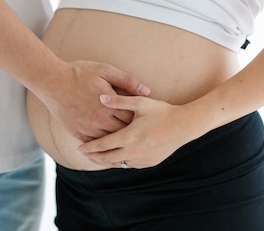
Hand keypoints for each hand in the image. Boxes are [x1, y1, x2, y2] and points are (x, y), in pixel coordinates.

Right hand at [42, 61, 149, 141]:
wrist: (52, 81)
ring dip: (118, 143)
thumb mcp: (105, 71)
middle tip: (142, 136)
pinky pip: (93, 146)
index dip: (140, 120)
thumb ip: (127, 81)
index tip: (146, 121)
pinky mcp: (76, 132)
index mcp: (109, 105)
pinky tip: (109, 148)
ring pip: (109, 142)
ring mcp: (87, 128)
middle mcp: (99, 120)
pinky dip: (102, 148)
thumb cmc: (79, 73)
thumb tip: (147, 91)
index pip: (132, 119)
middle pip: (122, 133)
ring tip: (129, 144)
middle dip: (132, 134)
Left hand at [77, 94, 198, 168]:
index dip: (89, 147)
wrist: (184, 125)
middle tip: (83, 154)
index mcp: (129, 136)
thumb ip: (119, 101)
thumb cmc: (161, 111)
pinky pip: (130, 165)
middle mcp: (134, 151)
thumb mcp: (140, 103)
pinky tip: (116, 157)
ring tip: (97, 157)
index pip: (103, 145)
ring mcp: (142, 159)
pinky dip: (121, 162)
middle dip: (94, 157)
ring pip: (119, 164)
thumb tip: (100, 98)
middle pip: (107, 158)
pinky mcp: (150, 163)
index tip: (79, 148)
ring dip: (106, 161)